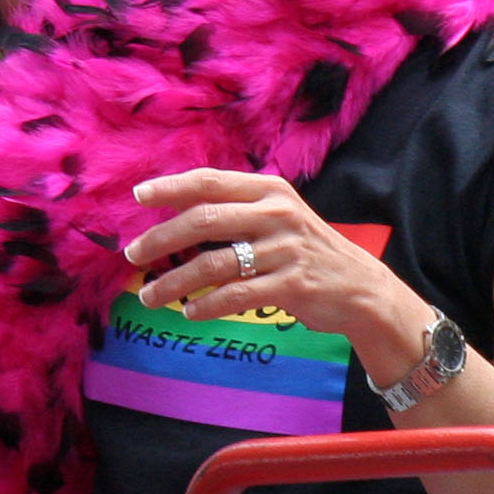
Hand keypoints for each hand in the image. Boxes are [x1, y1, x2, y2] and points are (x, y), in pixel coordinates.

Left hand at [125, 169, 411, 354]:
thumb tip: (177, 211)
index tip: (138, 196)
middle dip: (161, 238)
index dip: (171, 187)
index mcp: (269, 190)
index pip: (211, 181)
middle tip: (133, 254)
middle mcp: (277, 213)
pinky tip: (190, 312)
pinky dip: (206, 305)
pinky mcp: (291, 284)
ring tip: (150, 296)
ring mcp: (285, 249)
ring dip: (174, 282)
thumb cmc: (306, 250)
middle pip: (204, 220)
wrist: (360, 287)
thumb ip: (237, 209)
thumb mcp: (278, 216)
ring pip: (214, 263)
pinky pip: (235, 295)